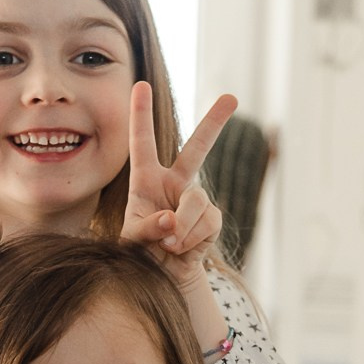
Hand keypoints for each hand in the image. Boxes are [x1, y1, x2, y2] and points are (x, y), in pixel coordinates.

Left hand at [120, 83, 236, 286]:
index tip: (140, 85)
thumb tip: (171, 219)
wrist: (164, 278)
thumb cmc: (140, 255)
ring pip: (196, 200)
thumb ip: (146, 228)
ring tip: (169, 244)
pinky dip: (192, 239)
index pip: (142, 143)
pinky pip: (207, 222)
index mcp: (146, 181)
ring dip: (182, 226)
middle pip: (196, 149)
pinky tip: (183, 248)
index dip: (140, 114)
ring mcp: (195, 200)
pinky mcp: (211, 219)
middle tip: (232, 98)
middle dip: (214, 123)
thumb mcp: (131, 242)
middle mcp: (173, 184)